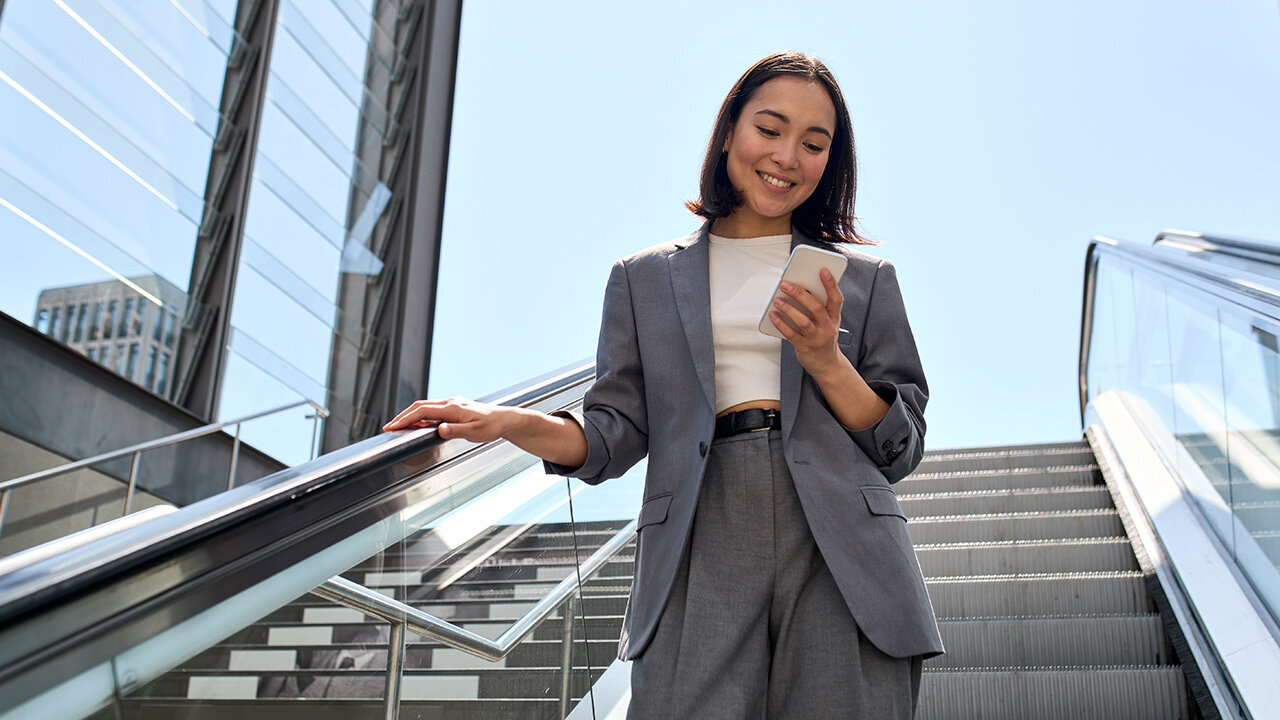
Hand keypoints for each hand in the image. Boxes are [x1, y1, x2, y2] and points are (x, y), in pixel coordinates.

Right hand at [382, 397, 513, 442]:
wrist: (504, 419)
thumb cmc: (491, 426)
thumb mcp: (474, 433)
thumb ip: (455, 431)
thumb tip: (439, 429)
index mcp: (453, 408)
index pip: (423, 412)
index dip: (406, 419)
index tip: (393, 427)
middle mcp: (450, 403)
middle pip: (420, 406)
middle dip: (402, 416)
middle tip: (389, 427)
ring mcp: (452, 403)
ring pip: (425, 406)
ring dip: (410, 415)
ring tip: (398, 426)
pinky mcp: (454, 407)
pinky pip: (433, 409)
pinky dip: (421, 416)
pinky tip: (417, 424)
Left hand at [768, 268, 844, 376]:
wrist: (826, 364)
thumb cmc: (823, 337)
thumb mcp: (828, 322)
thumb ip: (818, 307)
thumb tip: (798, 289)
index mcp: (834, 317)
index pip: (836, 298)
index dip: (831, 284)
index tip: (822, 270)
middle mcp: (828, 327)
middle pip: (816, 307)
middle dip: (800, 294)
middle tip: (786, 284)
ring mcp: (816, 338)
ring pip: (803, 321)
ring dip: (788, 309)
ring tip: (777, 300)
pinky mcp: (805, 347)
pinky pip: (791, 334)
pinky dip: (781, 324)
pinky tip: (773, 315)